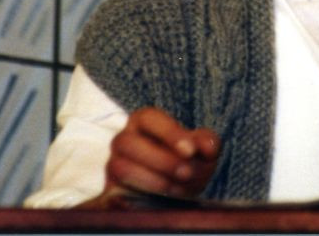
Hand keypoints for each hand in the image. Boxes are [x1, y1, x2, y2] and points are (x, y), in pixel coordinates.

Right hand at [82, 107, 219, 206]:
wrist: (175, 192)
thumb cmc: (188, 163)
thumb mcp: (203, 152)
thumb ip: (207, 143)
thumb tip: (206, 147)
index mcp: (144, 121)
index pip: (148, 117)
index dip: (169, 133)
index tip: (190, 151)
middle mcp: (124, 139)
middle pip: (129, 142)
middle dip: (161, 160)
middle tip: (186, 173)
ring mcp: (114, 164)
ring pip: (121, 167)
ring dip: (153, 180)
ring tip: (178, 188)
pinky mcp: (111, 190)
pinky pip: (113, 194)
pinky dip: (136, 197)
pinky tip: (159, 200)